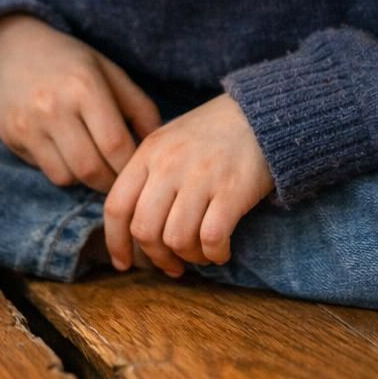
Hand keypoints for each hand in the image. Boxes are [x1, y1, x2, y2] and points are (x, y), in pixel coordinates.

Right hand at [0, 14, 162, 192]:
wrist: (10, 49)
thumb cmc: (70, 62)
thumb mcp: (109, 72)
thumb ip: (139, 107)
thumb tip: (158, 145)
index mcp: (85, 86)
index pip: (115, 144)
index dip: (131, 166)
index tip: (140, 170)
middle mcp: (54, 107)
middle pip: (92, 168)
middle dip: (112, 182)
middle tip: (122, 180)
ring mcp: (30, 125)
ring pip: (69, 177)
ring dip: (89, 180)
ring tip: (99, 167)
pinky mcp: (13, 138)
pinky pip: (48, 172)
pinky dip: (66, 173)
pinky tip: (72, 157)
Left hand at [104, 92, 274, 276]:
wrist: (261, 115)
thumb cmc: (212, 135)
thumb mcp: (168, 141)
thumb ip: (147, 175)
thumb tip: (132, 226)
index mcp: (149, 153)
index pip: (117, 206)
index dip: (116, 242)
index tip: (124, 263)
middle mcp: (169, 165)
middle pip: (144, 229)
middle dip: (156, 256)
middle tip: (172, 263)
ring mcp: (200, 177)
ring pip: (177, 239)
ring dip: (189, 257)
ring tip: (200, 253)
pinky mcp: (232, 190)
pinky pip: (212, 239)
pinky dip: (214, 254)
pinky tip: (221, 251)